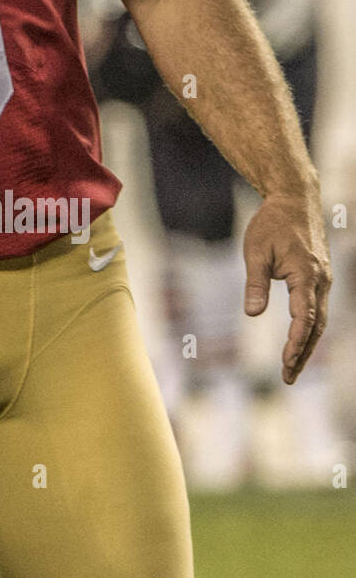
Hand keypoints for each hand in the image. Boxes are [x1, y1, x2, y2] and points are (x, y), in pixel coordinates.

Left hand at [242, 192, 331, 384]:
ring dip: (307, 345)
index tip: (286, 361)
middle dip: (303, 353)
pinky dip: (310, 330)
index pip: (304, 317)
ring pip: (319, 320)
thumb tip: (253, 314)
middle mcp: (321, 281)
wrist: (294, 201)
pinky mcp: (320, 279)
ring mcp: (323, 281)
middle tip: (287, 377)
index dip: (296, 341)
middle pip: (316, 326)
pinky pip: (317, 310)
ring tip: (291, 367)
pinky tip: (300, 343)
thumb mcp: (256, 252)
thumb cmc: (271, 224)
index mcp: (306, 275)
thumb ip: (255, 283)